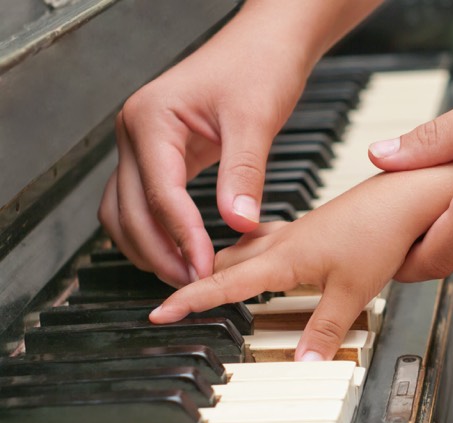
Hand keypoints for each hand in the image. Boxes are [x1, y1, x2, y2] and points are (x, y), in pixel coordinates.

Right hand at [98, 7, 316, 286]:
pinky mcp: (157, 156)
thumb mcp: (255, 120)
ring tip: (186, 275)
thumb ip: (244, 174)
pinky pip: (143, 202)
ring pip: (125, 212)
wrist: (263, 45)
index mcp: (151, 119)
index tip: (205, 269)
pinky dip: (155, 231)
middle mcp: (135, 132)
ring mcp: (141, 145)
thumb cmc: (258, 66)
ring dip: (149, 247)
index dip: (183, 237)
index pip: (161, 194)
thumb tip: (238, 223)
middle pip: (131, 211)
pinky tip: (182, 250)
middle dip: (160, 252)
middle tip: (194, 283)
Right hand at [150, 158, 452, 359]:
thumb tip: (302, 365)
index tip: (160, 312)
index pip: (224, 284)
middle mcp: (282, 241)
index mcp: (284, 258)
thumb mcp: (352, 292)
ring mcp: (296, 232)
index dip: (190, 300)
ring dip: (220, 265)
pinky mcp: (311, 228)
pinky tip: (257, 254)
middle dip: (195, 279)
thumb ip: (324, 331)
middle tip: (172, 296)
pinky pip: (265, 240)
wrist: (405, 196)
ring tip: (202, 277)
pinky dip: (249, 252)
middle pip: (225, 264)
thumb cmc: (380, 233)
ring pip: (243, 250)